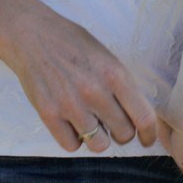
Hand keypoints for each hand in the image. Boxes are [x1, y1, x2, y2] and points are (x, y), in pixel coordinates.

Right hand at [1, 3, 157, 153]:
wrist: (34, 36)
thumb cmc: (74, 44)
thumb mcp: (107, 57)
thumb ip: (122, 85)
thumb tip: (137, 115)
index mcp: (115, 74)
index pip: (143, 117)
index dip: (149, 134)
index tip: (147, 139)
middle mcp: (96, 92)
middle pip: (124, 135)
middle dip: (122, 132)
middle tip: (113, 122)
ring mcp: (71, 105)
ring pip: (99, 145)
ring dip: (98, 138)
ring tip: (92, 121)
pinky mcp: (49, 115)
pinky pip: (72, 146)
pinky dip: (74, 139)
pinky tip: (71, 122)